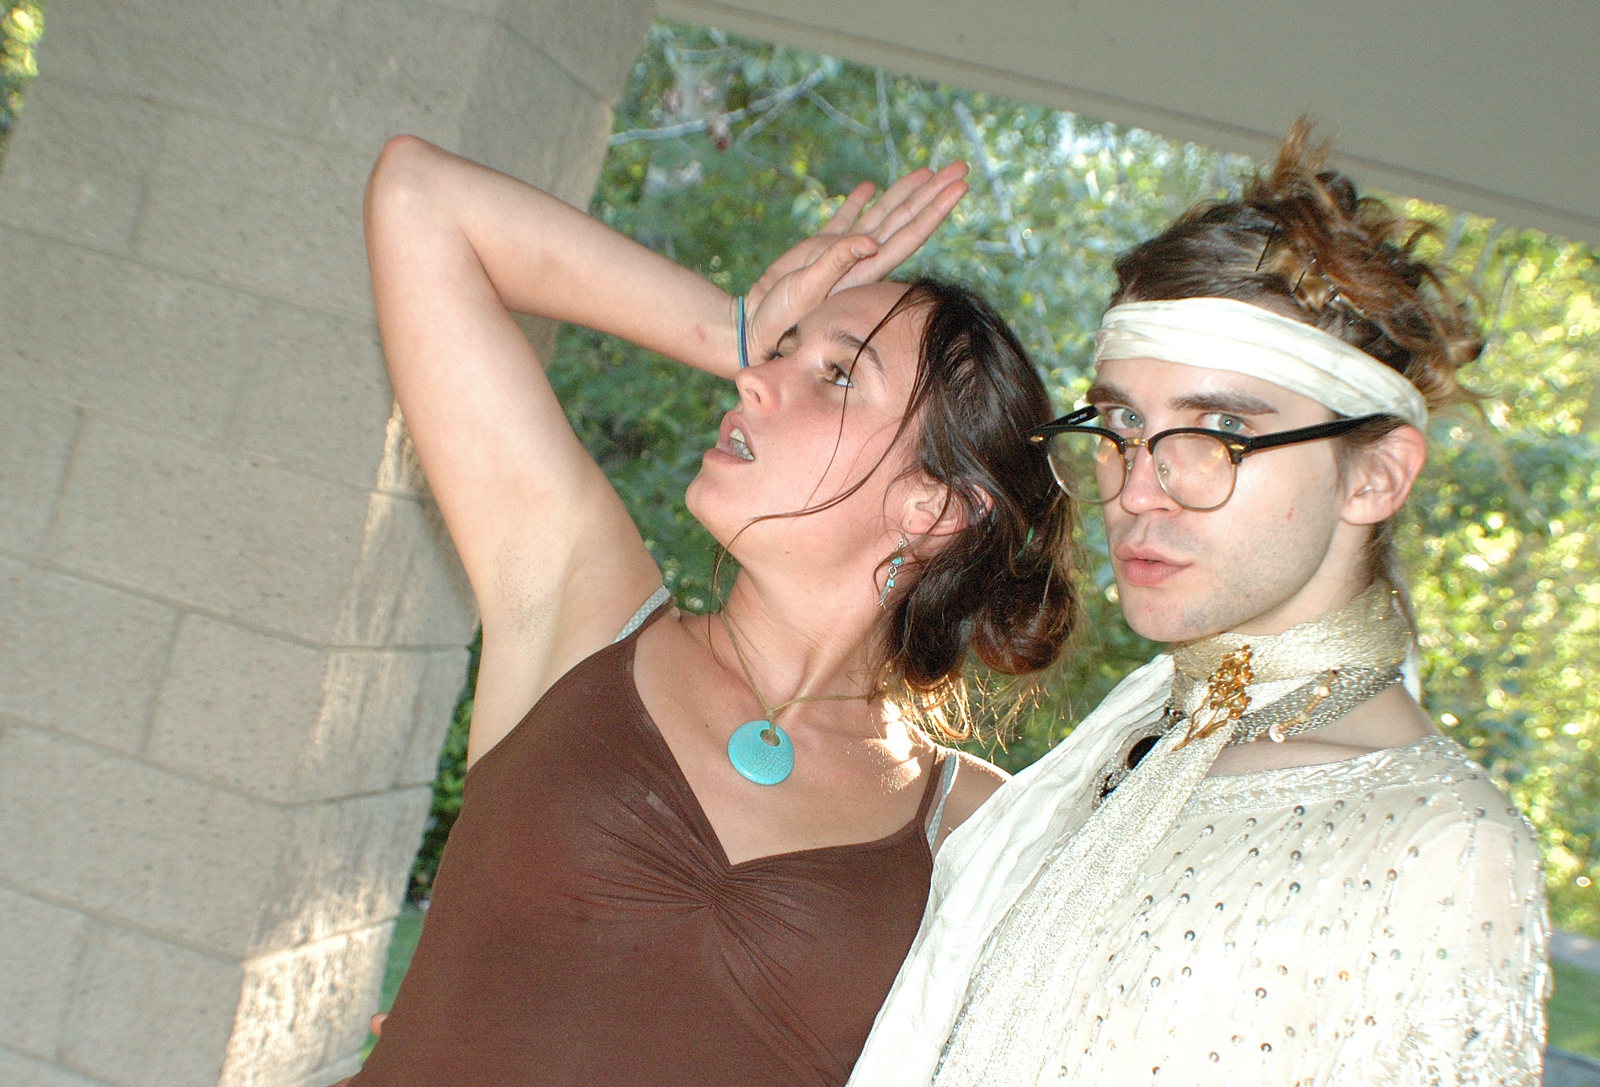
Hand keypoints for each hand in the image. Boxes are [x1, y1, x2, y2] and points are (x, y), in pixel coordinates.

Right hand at [742, 162, 967, 358]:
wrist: (759, 327)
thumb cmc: (783, 315)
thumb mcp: (809, 287)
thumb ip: (838, 262)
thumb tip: (870, 242)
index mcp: (866, 268)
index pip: (911, 233)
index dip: (935, 209)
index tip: (960, 186)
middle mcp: (862, 258)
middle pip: (906, 218)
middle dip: (932, 193)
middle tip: (959, 167)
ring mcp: (842, 252)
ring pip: (881, 214)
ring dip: (904, 193)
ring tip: (927, 171)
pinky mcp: (819, 248)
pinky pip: (845, 221)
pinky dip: (857, 202)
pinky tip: (869, 188)